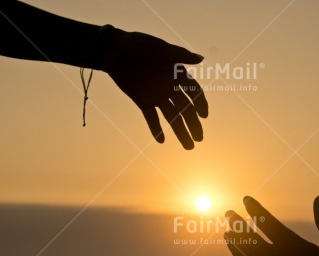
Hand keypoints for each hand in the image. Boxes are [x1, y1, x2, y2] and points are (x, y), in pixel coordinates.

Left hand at [102, 28, 207, 149]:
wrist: (115, 49)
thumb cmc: (139, 44)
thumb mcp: (160, 48)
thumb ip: (180, 55)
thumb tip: (201, 58)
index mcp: (178, 74)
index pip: (194, 92)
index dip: (200, 104)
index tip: (203, 116)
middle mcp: (170, 88)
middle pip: (186, 109)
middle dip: (193, 125)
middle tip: (199, 139)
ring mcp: (157, 96)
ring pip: (172, 117)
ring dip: (180, 132)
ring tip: (188, 147)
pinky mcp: (143, 101)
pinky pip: (151, 118)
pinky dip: (155, 129)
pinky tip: (161, 141)